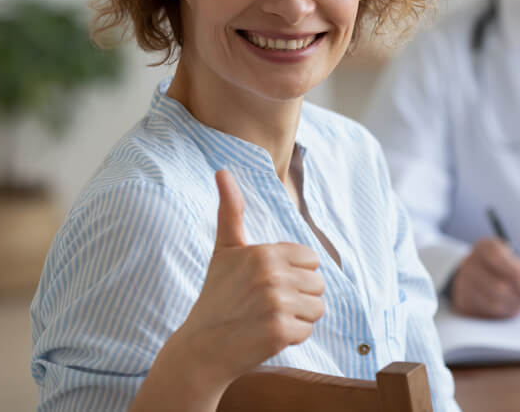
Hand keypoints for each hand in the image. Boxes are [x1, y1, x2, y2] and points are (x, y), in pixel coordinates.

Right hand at [175, 169, 325, 389]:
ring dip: (299, 317)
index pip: (310, 259)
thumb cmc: (216, 296)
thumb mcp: (224, 250)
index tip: (268, 284)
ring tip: (269, 318)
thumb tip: (223, 171)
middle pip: (318, 283)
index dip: (293, 274)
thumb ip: (230, 210)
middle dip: (299, 296)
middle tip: (267, 304)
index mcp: (265, 252)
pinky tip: (268, 335)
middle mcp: (273, 275)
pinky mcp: (281, 332)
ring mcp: (277, 304)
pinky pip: (308, 330)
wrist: (201, 348)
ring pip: (317, 307)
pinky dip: (292, 337)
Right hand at [450, 237, 519, 318]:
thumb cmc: (503, 268)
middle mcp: (470, 263)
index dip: (514, 272)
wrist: (476, 277)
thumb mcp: (516, 263)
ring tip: (519, 306)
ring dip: (510, 307)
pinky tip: (506, 309)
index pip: (496, 256)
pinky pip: (485, 314)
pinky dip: (499, 314)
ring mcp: (463, 284)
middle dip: (516, 296)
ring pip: (491, 302)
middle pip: (496, 285)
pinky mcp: (463, 303)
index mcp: (484, 247)